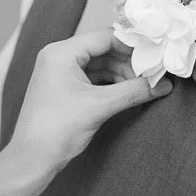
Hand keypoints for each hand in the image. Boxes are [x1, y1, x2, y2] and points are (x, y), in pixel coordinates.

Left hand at [8, 28, 171, 171]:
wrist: (32, 158)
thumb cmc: (57, 129)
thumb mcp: (99, 106)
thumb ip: (133, 91)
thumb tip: (163, 84)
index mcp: (61, 52)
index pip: (104, 37)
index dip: (132, 46)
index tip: (155, 55)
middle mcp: (59, 56)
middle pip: (103, 50)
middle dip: (129, 63)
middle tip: (153, 75)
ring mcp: (61, 72)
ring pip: (100, 65)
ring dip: (122, 75)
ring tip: (144, 87)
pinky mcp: (64, 88)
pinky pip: (93, 78)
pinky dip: (111, 85)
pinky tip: (129, 94)